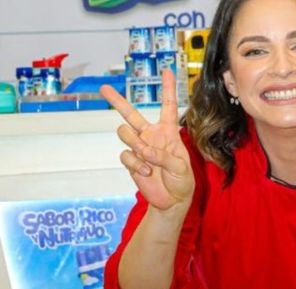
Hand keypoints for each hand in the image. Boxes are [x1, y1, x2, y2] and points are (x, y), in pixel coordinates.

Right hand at [100, 70, 194, 210]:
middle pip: (131, 114)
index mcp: (168, 132)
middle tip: (104, 88)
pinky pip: (125, 155)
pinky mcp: (131, 161)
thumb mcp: (182, 168)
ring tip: (149, 159)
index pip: (168, 106)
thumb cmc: (182, 181)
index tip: (166, 70)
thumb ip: (165, 157)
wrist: (171, 200)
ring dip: (136, 145)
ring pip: (124, 133)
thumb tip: (146, 151)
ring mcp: (139, 148)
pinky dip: (136, 164)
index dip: (168, 88)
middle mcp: (151, 136)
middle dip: (117, 101)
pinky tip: (146, 173)